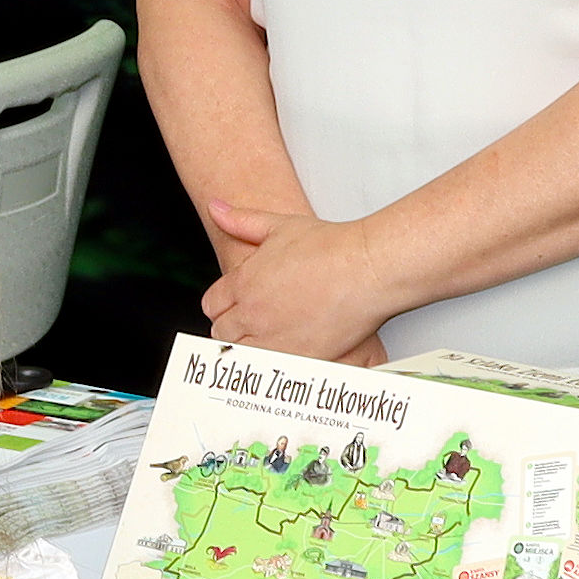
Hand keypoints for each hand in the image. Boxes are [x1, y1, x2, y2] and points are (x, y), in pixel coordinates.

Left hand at [199, 198, 395, 365]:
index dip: (223, 305)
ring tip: (269, 339)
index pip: (212, 305)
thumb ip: (242, 220)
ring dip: (250, 348)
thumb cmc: (331, 247)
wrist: (366, 268)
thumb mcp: (279, 225)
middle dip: (234, 328)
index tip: (233, 306)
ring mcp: (274, 339)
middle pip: (223, 333)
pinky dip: (274, 363)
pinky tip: (287, 351)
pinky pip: (271, 369)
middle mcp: (253, 313)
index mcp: (244, 283)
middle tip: (252, 324)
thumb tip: (217, 208)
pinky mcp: (298, 357)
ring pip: (242, 355)